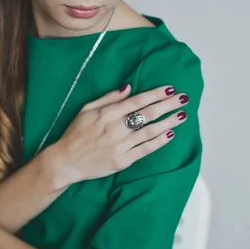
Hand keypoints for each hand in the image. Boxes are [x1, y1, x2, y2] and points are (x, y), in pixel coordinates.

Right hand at [52, 83, 188, 185]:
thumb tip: (128, 87)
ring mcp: (120, 145)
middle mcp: (116, 128)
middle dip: (167, 105)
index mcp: (107, 113)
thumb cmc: (75, 133)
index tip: (170, 89)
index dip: (155, 94)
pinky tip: (170, 134)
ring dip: (168, 122)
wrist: (66, 161)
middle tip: (183, 98)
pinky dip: (159, 141)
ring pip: (150, 131)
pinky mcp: (123, 160)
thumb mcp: (86, 109)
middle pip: (147, 114)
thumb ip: (108, 98)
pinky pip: (145, 149)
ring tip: (182, 115)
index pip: (137, 101)